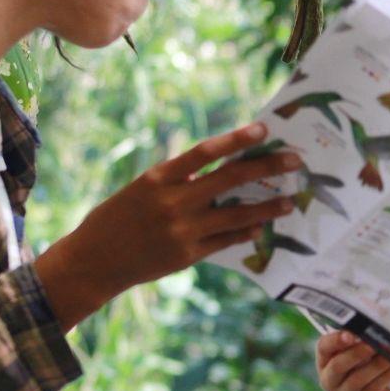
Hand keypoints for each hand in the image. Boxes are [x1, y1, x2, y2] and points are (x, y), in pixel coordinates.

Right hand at [35, 123, 299, 328]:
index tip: (264, 128)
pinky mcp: (187, 256)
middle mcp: (173, 202)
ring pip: (236, 216)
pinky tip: (262, 227)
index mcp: (158, 178)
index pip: (205, 152)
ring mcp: (182, 231)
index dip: (236, 138)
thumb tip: (220, 167)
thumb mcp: (141, 188)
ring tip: (290, 201)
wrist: (94, 261)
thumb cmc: (116, 218)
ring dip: (267, 207)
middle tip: (296, 160)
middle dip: (266, 167)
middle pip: (229, 179)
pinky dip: (246, 233)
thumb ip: (177, 178)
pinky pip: (226, 242)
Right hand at [317, 331, 389, 390]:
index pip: (324, 347)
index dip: (335, 340)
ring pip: (357, 379)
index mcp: (325, 359)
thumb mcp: (362, 345)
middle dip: (356, 354)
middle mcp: (329, 379)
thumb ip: (363, 334)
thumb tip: (378, 319)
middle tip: (373, 344)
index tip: (350, 334)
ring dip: (376, 365)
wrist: (385, 385)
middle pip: (338, 366)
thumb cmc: (370, 357)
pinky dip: (387, 376)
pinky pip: (373, 389)